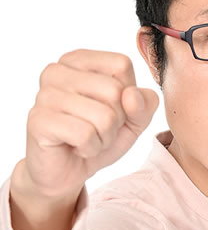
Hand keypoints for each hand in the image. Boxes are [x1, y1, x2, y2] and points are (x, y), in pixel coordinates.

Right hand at [22, 49, 158, 198]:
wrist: (68, 170)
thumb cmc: (100, 134)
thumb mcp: (135, 118)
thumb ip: (145, 103)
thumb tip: (132, 95)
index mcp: (80, 59)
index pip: (122, 64)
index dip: (127, 94)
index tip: (111, 107)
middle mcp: (58, 70)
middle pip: (114, 90)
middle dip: (116, 119)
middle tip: (98, 128)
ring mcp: (45, 94)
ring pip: (104, 115)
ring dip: (104, 137)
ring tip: (88, 138)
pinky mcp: (39, 121)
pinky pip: (85, 134)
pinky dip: (90, 148)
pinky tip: (76, 147)